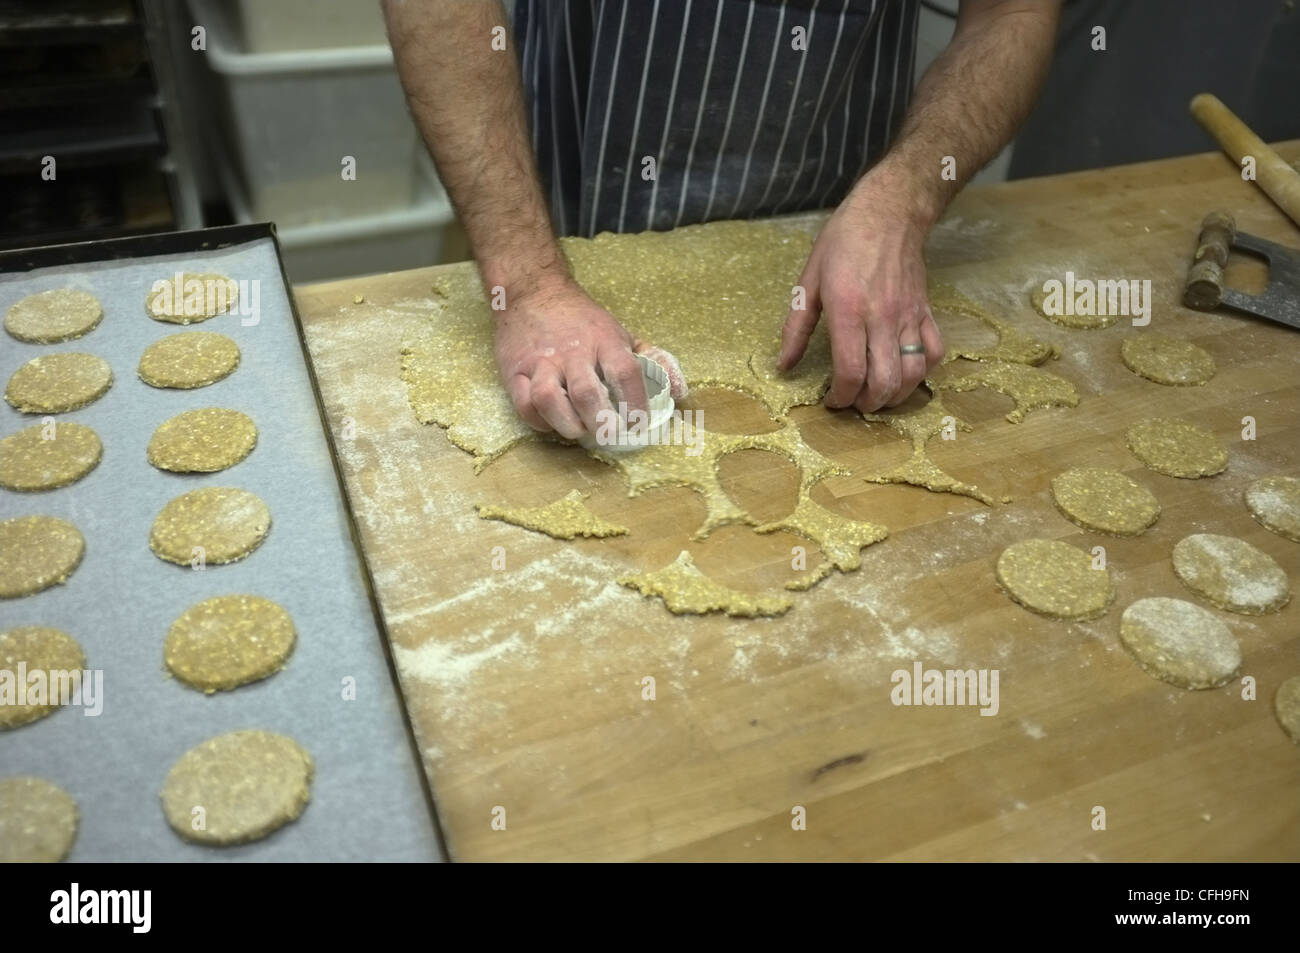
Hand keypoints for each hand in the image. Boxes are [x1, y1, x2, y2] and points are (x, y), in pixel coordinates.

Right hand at [496, 279, 680, 438]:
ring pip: (549, 399)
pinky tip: (553, 422)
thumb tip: (680, 392)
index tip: (640, 423)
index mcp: (604, 340)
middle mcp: (572, 352)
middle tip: (609, 434)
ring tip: (579, 430)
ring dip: (567, 423)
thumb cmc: (583, 321)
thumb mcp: (621, 333)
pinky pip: (524, 404)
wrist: (533, 293)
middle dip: (601, 422)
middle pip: (586, 392)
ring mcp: (541, 362)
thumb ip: (653, 361)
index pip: (625, 373)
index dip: (636, 403)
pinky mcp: (515, 371)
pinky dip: (539, 421)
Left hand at [778, 175, 944, 412]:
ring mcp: (908, 316)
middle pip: (884, 381)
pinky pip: (934, 352)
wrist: (889, 212)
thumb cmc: (843, 242)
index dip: (840, 397)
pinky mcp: (926, 312)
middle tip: (854, 403)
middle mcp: (882, 318)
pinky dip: (922, 372)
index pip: (850, 371)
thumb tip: (783, 365)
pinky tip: (905, 373)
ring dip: (896, 396)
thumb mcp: (808, 282)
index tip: (831, 401)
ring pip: (913, 373)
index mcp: (848, 311)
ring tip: (878, 396)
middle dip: (868, 404)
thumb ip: (796, 328)